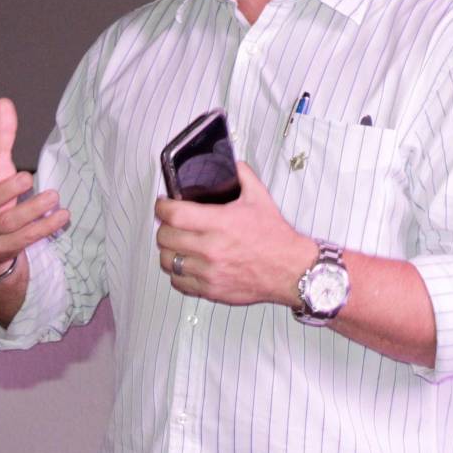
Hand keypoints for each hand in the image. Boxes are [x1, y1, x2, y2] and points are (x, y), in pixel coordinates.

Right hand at [0, 98, 68, 272]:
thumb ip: (0, 138)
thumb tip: (4, 102)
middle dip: (5, 191)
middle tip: (27, 177)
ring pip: (6, 223)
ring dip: (31, 210)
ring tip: (53, 195)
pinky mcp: (3, 248)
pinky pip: (24, 239)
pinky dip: (44, 228)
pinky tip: (62, 215)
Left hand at [154, 162, 312, 305]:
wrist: (290, 270)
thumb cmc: (275, 236)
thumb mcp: (260, 198)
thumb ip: (242, 175)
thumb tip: (230, 162)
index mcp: (221, 222)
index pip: (174, 214)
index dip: (162, 207)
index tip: (163, 204)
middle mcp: (211, 248)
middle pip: (165, 237)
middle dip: (165, 227)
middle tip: (172, 223)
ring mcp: (209, 272)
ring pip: (168, 261)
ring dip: (169, 250)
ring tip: (177, 244)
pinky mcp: (211, 290)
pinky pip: (178, 281)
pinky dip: (178, 272)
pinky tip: (187, 263)